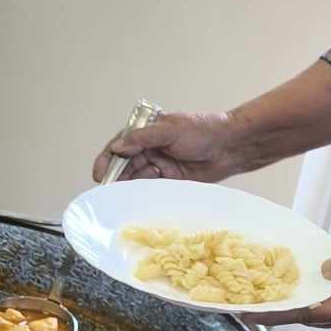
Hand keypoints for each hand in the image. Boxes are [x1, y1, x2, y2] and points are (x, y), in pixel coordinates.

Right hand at [92, 110, 249, 183]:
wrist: (231, 146)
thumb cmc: (203, 131)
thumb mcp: (170, 130)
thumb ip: (143, 138)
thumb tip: (118, 147)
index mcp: (147, 132)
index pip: (120, 145)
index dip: (107, 160)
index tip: (99, 174)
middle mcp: (150, 148)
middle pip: (126, 164)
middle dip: (116, 177)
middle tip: (107, 192)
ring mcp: (161, 164)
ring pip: (137, 177)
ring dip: (128, 186)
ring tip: (120, 198)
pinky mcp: (172, 179)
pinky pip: (153, 187)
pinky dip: (144, 192)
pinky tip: (137, 200)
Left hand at [246, 251, 330, 330]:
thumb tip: (322, 270)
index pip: (302, 314)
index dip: (272, 313)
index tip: (245, 313)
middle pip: (308, 316)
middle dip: (281, 309)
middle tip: (254, 299)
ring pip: (323, 312)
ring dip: (300, 304)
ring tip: (279, 292)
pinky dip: (321, 299)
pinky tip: (317, 286)